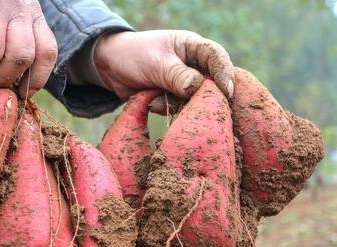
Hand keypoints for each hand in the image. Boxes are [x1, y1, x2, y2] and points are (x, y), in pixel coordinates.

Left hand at [93, 30, 234, 113]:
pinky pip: (178, 109)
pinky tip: (150, 101)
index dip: (224, 74)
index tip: (227, 92)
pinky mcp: (174, 99)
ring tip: (155, 96)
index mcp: (193, 47)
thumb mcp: (156, 63)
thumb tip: (197, 87)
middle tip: (194, 105)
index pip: (217, 58)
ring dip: (176, 103)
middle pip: (212, 84)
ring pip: (194, 101)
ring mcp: (184, 84)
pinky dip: (164, 108)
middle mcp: (194, 66)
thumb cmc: (134, 55)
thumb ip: (178, 76)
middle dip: (203, 96)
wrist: (109, 67)